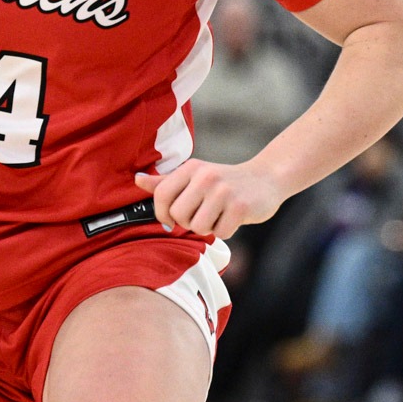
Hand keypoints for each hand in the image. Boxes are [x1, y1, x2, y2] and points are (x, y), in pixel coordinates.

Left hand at [134, 159, 289, 239]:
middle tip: (202, 215)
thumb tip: (136, 180)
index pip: (161, 195)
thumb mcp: (194, 176)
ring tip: (218, 214)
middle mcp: (206, 176)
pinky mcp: (241, 207)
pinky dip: (225, 231)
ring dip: (207, 227)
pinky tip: (233, 217)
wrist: (266, 179)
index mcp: (191, 168)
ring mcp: (224, 191)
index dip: (162, 213)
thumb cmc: (223, 182)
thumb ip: (165, 182)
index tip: (171, 219)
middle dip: (187, 222)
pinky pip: (220, 233)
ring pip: (198, 227)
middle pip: (178, 215)